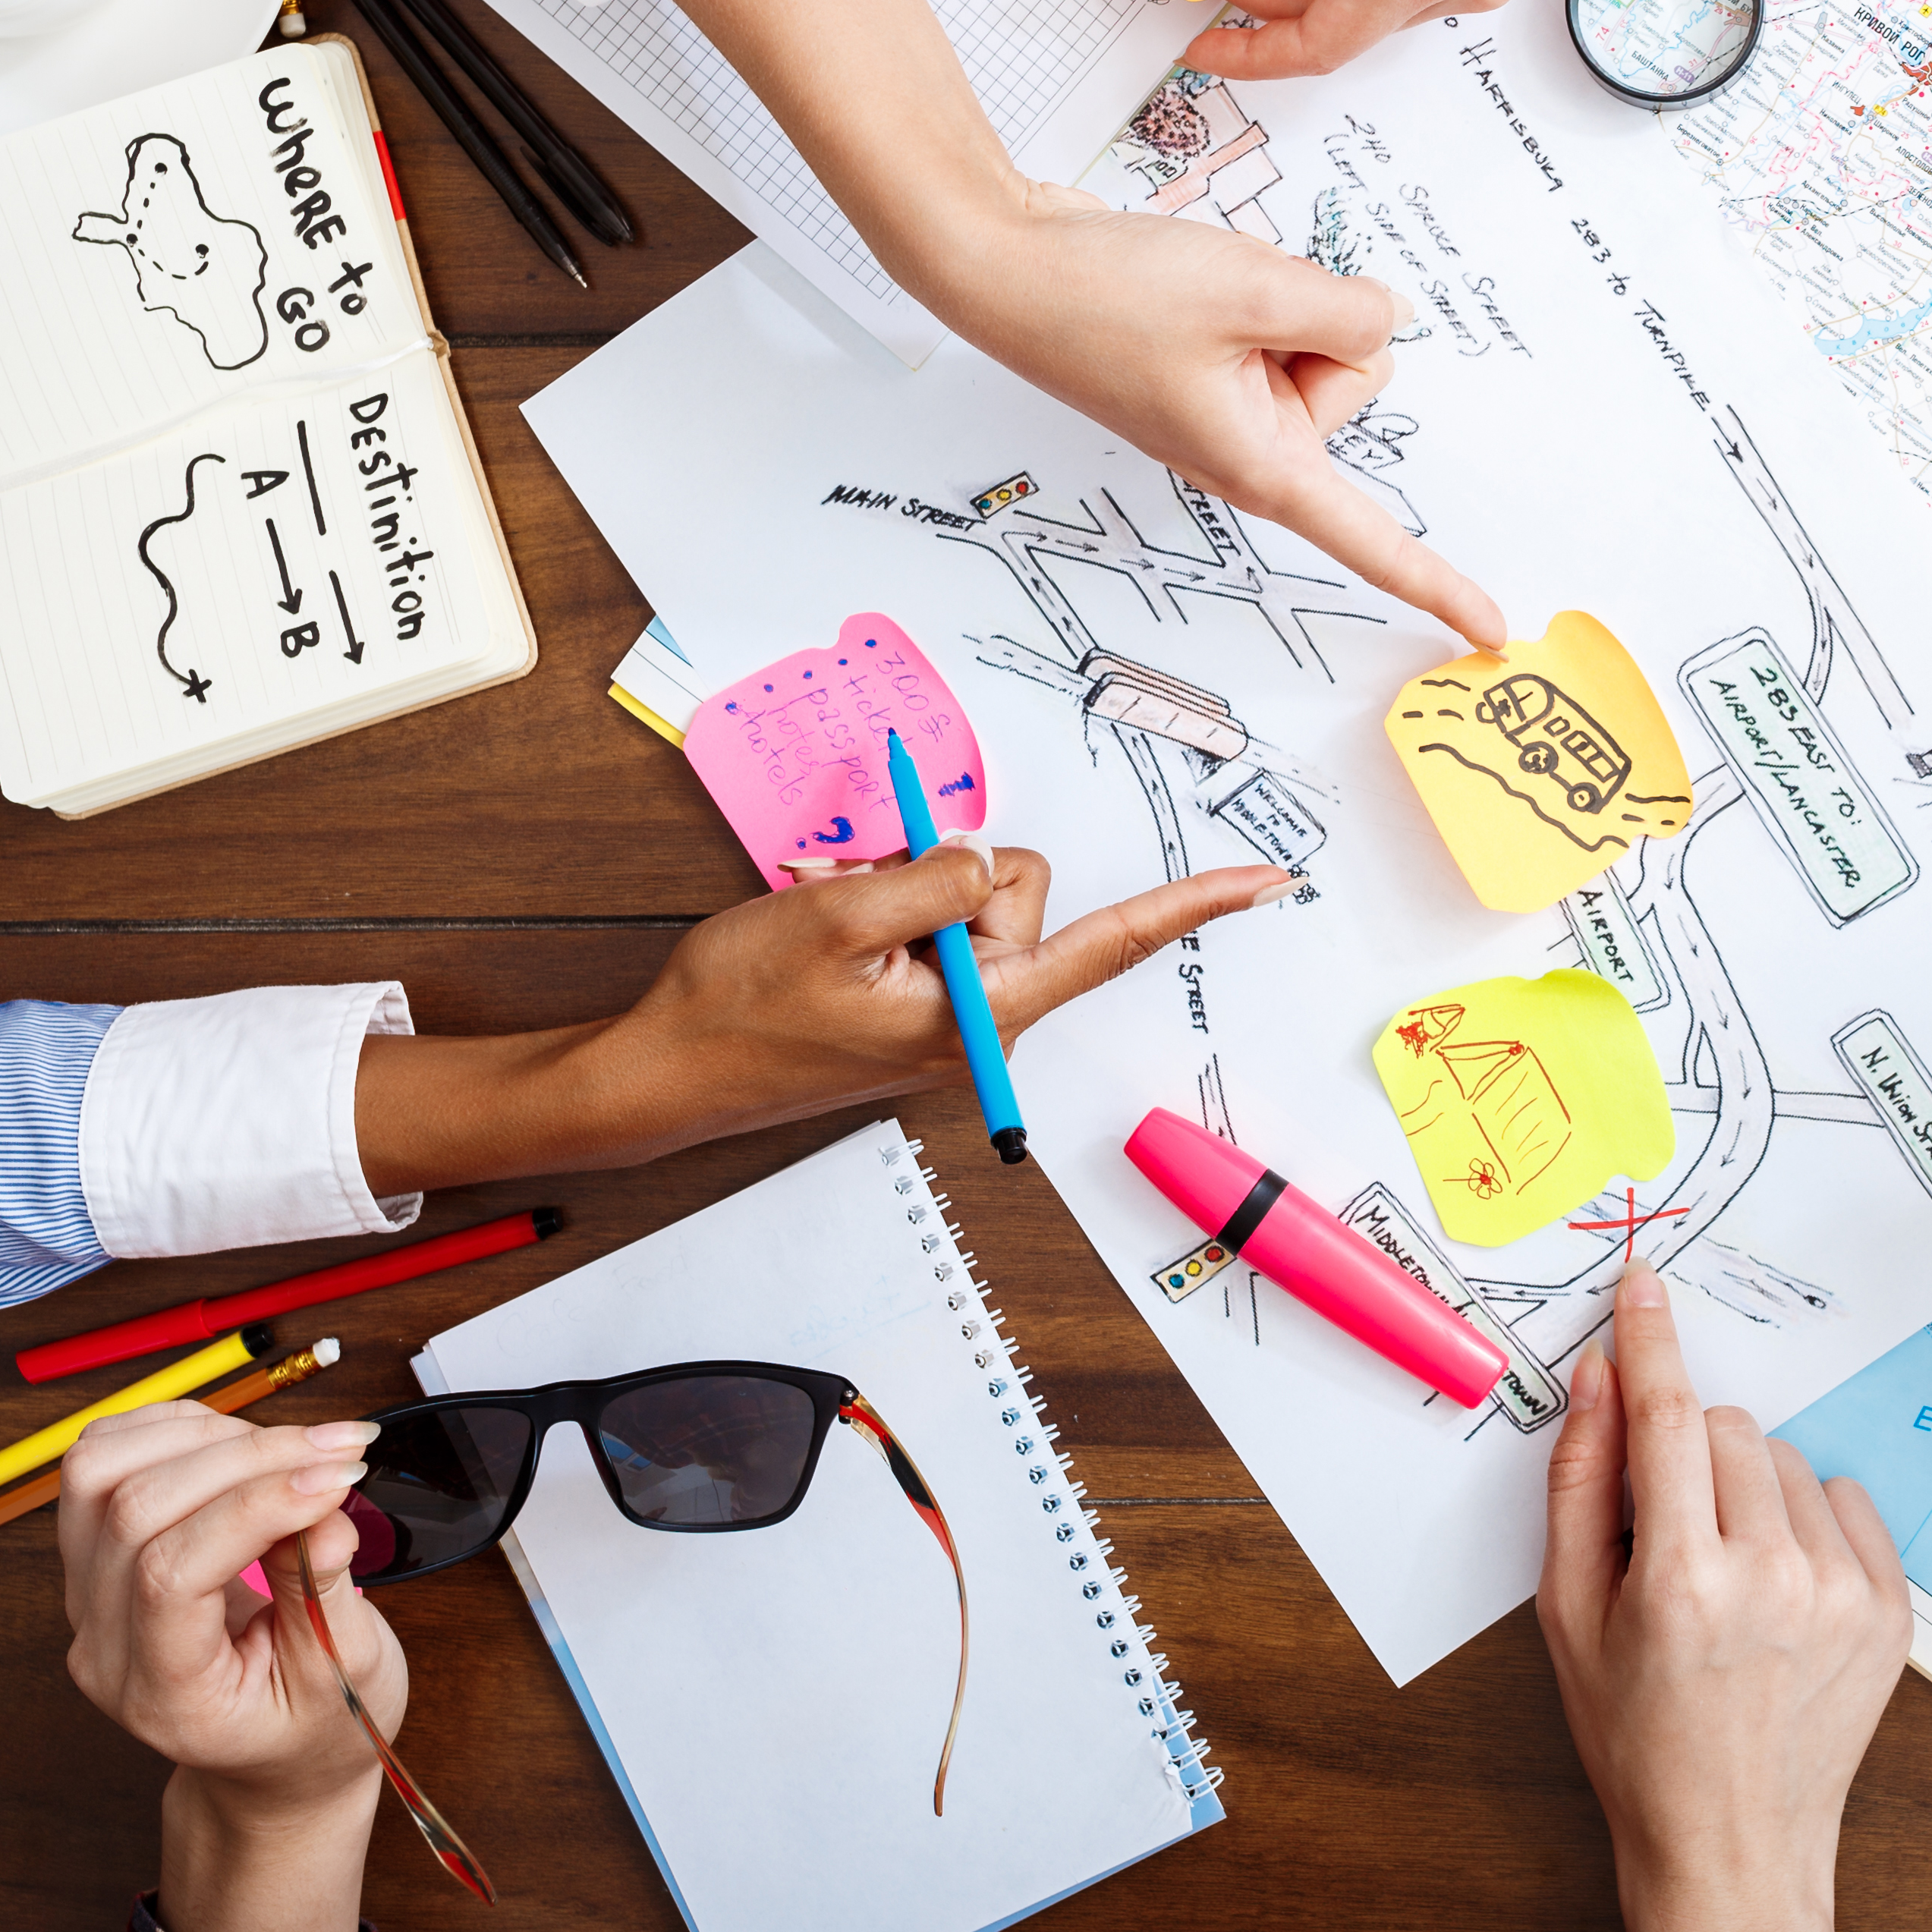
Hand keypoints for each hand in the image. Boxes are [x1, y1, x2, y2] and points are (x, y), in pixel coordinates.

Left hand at [62, 1403, 392, 1931]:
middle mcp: (103, 1645)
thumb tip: (323, 1508)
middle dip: (248, 1457)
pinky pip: (102, 1459)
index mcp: (163, 1696)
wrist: (271, 1759)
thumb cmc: (313, 1731)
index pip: (170, 1575)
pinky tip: (241, 1441)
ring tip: (288, 1449)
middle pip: (133, 1509)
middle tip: (342, 1449)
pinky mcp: (95, 1555)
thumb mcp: (345, 1680)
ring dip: (202, 1434)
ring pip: (99, 1471)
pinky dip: (173, 1427)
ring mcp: (87, 1597)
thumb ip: (325, 1594)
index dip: (255, 1507)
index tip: (340, 1477)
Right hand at [350, 843, 1289, 1189]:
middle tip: (860, 900)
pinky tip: (828, 925)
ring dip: (903, 887)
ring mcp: (952, 1020)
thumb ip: (929, 877)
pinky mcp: (920, 1012)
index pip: (1105, 943)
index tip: (1266, 882)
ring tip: (830, 919)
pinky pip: (931, 925)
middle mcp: (983, 1023)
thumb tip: (986, 859)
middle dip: (946, 872)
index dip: (1190, 905)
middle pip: (1021, 896)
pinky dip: (884, 909)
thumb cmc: (739, 1008)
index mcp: (981, 1013)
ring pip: (971, 900)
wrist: (665, 1072)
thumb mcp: (836, 916)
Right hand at [925, 192, 1503, 644]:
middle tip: (1235, 309)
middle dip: (1319, 327)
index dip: (1437, 584)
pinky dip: (1258, 294)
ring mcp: (1230, 408)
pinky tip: (1198, 284)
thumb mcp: (1253, 289)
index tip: (1494, 634)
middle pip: (1357, 383)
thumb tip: (1382, 322)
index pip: (1370, 539)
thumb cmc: (1106, 296)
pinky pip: (1282, 324)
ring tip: (1206, 292)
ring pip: (1323, 344)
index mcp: (1261, 463)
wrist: (1004, 263)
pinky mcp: (1214, 366)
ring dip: (1282, 301)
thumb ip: (1346, 312)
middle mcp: (1251, 449)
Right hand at [1540, 1262, 1909, 1931]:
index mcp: (1680, 1580)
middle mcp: (1771, 1577)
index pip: (1665, 1418)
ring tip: (1730, 1578)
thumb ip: (1579, 1485)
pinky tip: (1781, 1589)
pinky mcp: (1892, 1610)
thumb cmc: (1637, 1736)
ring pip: (1788, 1461)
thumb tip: (1601, 1376)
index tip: (1644, 1283)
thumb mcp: (1570, 1615)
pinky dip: (1810, 1525)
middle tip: (1672, 1535)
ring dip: (1751, 1493)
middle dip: (1690, 1456)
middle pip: (1728, 1428)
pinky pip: (1847, 1501)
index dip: (1650, 1341)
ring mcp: (1843, 1593)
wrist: (1731, 1845)